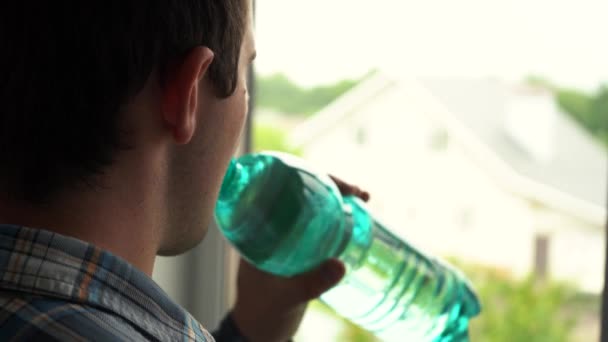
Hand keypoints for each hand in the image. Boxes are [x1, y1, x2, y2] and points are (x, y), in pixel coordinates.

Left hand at [231, 176, 368, 341]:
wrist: (260, 328)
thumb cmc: (262, 310)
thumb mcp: (286, 296)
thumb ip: (311, 283)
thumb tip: (340, 265)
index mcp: (257, 228)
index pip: (281, 189)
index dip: (308, 178)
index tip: (333, 181)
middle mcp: (273, 226)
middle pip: (302, 193)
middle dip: (331, 185)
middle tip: (357, 191)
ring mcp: (289, 236)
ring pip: (315, 208)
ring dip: (338, 199)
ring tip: (364, 198)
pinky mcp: (302, 248)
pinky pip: (322, 226)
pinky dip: (341, 219)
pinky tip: (359, 217)